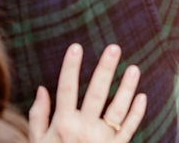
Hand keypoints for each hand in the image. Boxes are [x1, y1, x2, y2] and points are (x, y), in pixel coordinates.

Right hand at [28, 44, 145, 142]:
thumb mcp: (36, 142)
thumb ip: (38, 116)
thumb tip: (41, 88)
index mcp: (62, 125)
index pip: (66, 89)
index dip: (70, 67)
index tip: (76, 46)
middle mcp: (83, 130)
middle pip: (96, 94)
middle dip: (105, 69)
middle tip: (114, 48)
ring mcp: (101, 141)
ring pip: (117, 109)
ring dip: (127, 88)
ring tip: (134, 68)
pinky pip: (128, 129)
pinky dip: (137, 113)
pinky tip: (142, 96)